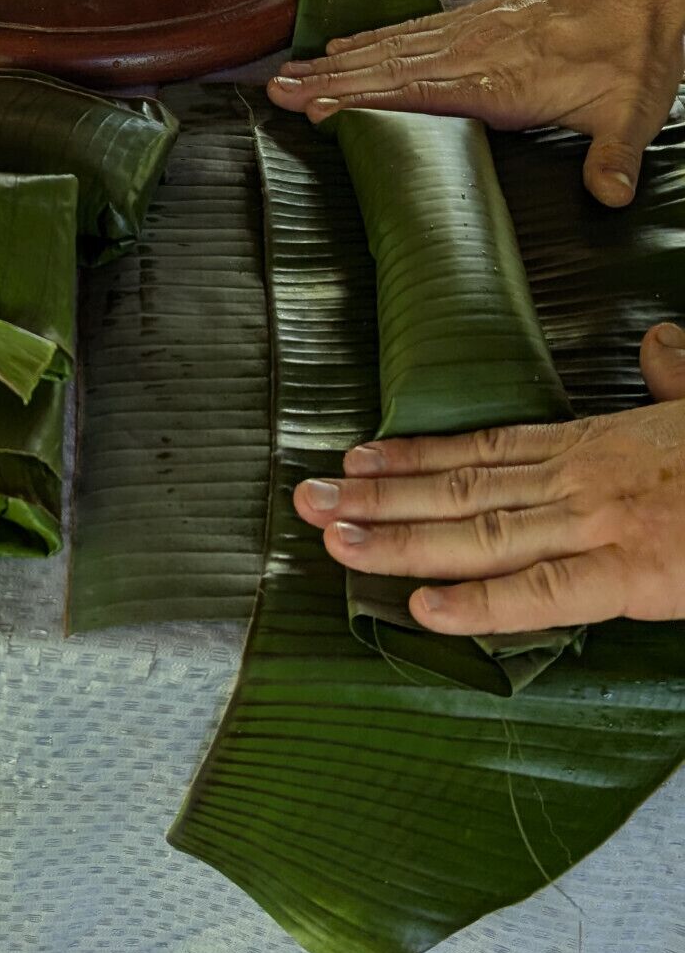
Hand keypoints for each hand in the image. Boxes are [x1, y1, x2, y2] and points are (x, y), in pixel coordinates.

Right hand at [269, 0, 684, 208]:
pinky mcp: (476, 16)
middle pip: (389, 68)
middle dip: (329, 82)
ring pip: (391, 47)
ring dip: (337, 63)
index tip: (320, 112)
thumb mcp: (634, 107)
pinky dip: (370, 39)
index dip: (368, 103)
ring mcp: (472, 29)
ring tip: (291, 75)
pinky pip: (410, 30)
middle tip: (277, 93)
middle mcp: (476, 50)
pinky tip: (345, 46)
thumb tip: (609, 195)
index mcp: (504, 78)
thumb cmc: (633, 40)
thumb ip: (615, 155)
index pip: (420, 93)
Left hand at [293, 322, 684, 635]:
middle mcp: (581, 480)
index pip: (484, 449)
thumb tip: (660, 345)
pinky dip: (475, 602)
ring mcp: (599, 525)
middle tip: (304, 498)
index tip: (356, 457)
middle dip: (376, 496)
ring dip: (397, 538)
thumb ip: (676, 375)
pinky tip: (418, 607)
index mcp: (597, 445)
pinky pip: (537, 593)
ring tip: (332, 537)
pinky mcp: (629, 573)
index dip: (414, 456)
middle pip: (458, 488)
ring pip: (476, 533)